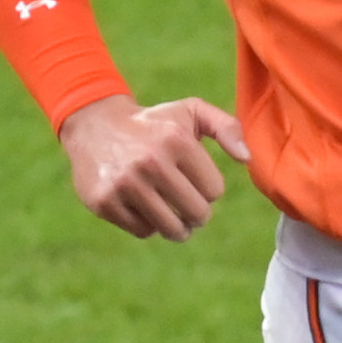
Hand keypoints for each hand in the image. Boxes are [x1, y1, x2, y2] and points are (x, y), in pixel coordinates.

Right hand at [60, 93, 245, 241]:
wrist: (94, 124)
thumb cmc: (154, 123)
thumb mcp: (190, 112)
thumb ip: (227, 127)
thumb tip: (247, 158)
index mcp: (176, 139)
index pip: (215, 190)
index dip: (208, 188)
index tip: (194, 178)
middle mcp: (150, 161)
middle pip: (197, 214)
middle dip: (197, 213)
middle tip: (187, 203)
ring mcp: (124, 183)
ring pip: (172, 229)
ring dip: (178, 227)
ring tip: (173, 214)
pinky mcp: (104, 201)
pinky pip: (143, 231)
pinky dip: (148, 225)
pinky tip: (143, 207)